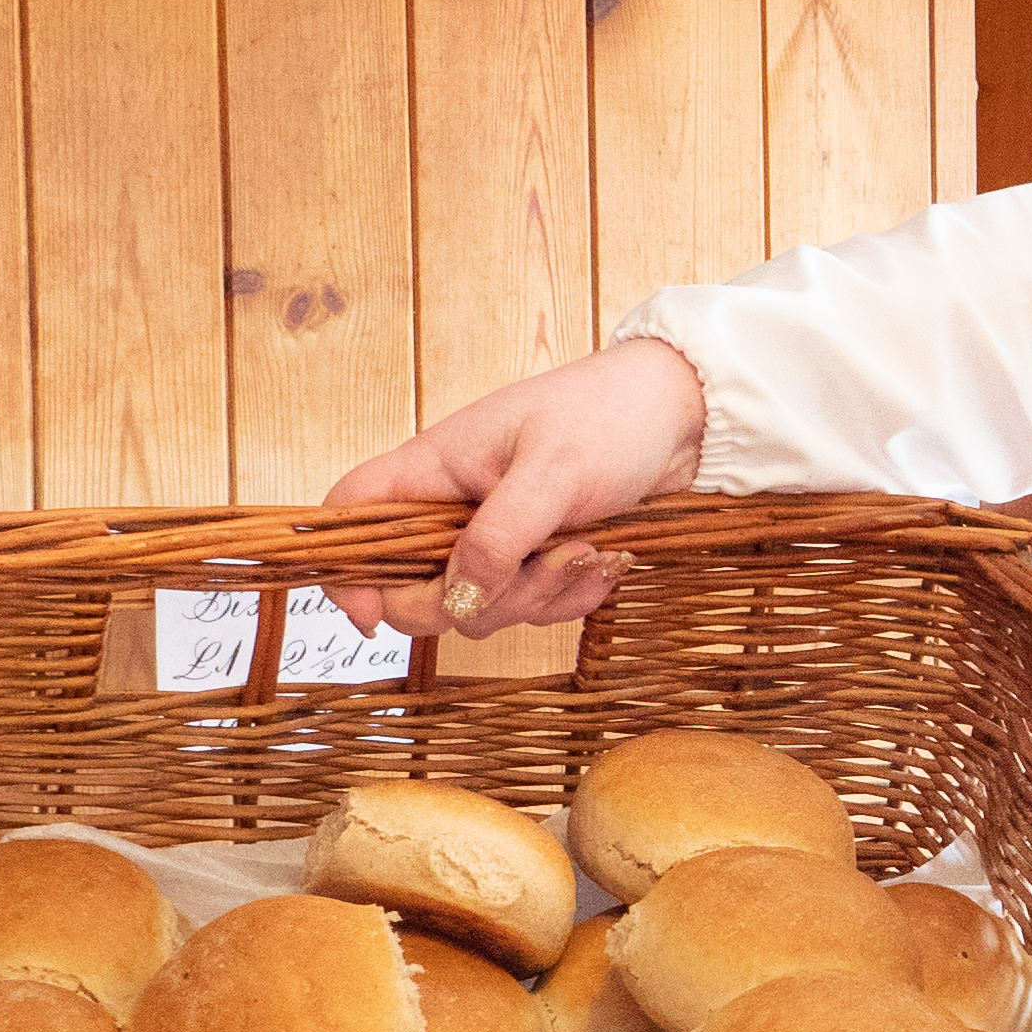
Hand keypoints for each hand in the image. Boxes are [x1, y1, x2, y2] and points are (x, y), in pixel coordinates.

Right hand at [319, 340, 709, 640]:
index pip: (353, 516)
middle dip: (475, 598)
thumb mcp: (552, 474)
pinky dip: (569, 596)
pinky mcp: (537, 557)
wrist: (686, 415)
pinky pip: (531, 607)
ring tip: (588, 549)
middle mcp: (454, 505)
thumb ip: (498, 538)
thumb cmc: (610, 418)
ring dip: (537, 594)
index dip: (346, 568)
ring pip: (479, 606)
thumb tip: (456, 600)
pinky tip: (605, 560)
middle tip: (542, 564)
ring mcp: (496, 535)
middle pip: (415, 587)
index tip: (373, 617)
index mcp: (435, 467)